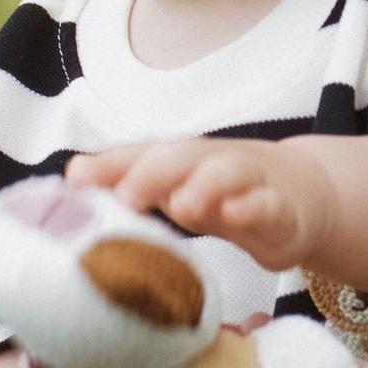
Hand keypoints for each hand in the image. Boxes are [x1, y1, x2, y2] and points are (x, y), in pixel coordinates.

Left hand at [68, 133, 330, 274]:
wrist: (296, 195)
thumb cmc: (218, 192)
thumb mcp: (171, 188)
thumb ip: (125, 182)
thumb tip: (70, 176)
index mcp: (178, 159)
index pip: (139, 154)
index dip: (109, 165)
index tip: (76, 181)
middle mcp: (209, 163)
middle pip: (180, 157)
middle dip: (151, 174)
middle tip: (125, 197)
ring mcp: (248, 184)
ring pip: (228, 173)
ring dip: (205, 185)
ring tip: (183, 205)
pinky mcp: (280, 211)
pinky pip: (268, 204)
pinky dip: (254, 206)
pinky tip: (238, 213)